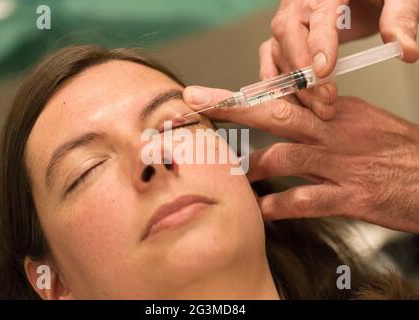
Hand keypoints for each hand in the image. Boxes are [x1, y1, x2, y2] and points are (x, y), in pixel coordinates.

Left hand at [184, 86, 418, 232]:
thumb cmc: (397, 152)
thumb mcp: (361, 122)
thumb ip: (323, 117)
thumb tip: (289, 111)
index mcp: (336, 110)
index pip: (285, 95)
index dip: (247, 93)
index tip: (215, 93)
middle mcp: (333, 131)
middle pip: (276, 113)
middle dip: (232, 106)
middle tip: (197, 101)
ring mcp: (341, 164)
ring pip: (285, 155)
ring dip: (251, 166)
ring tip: (232, 175)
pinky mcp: (351, 196)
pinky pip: (306, 200)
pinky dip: (280, 205)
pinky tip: (262, 210)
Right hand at [261, 0, 418, 118]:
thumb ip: (400, 17)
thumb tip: (404, 50)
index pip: (318, 14)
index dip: (319, 45)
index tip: (324, 72)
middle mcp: (301, 1)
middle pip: (287, 33)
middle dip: (302, 70)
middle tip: (325, 97)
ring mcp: (290, 18)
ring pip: (277, 48)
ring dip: (293, 81)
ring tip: (317, 105)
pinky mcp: (287, 35)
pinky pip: (270, 55)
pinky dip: (276, 77)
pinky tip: (292, 97)